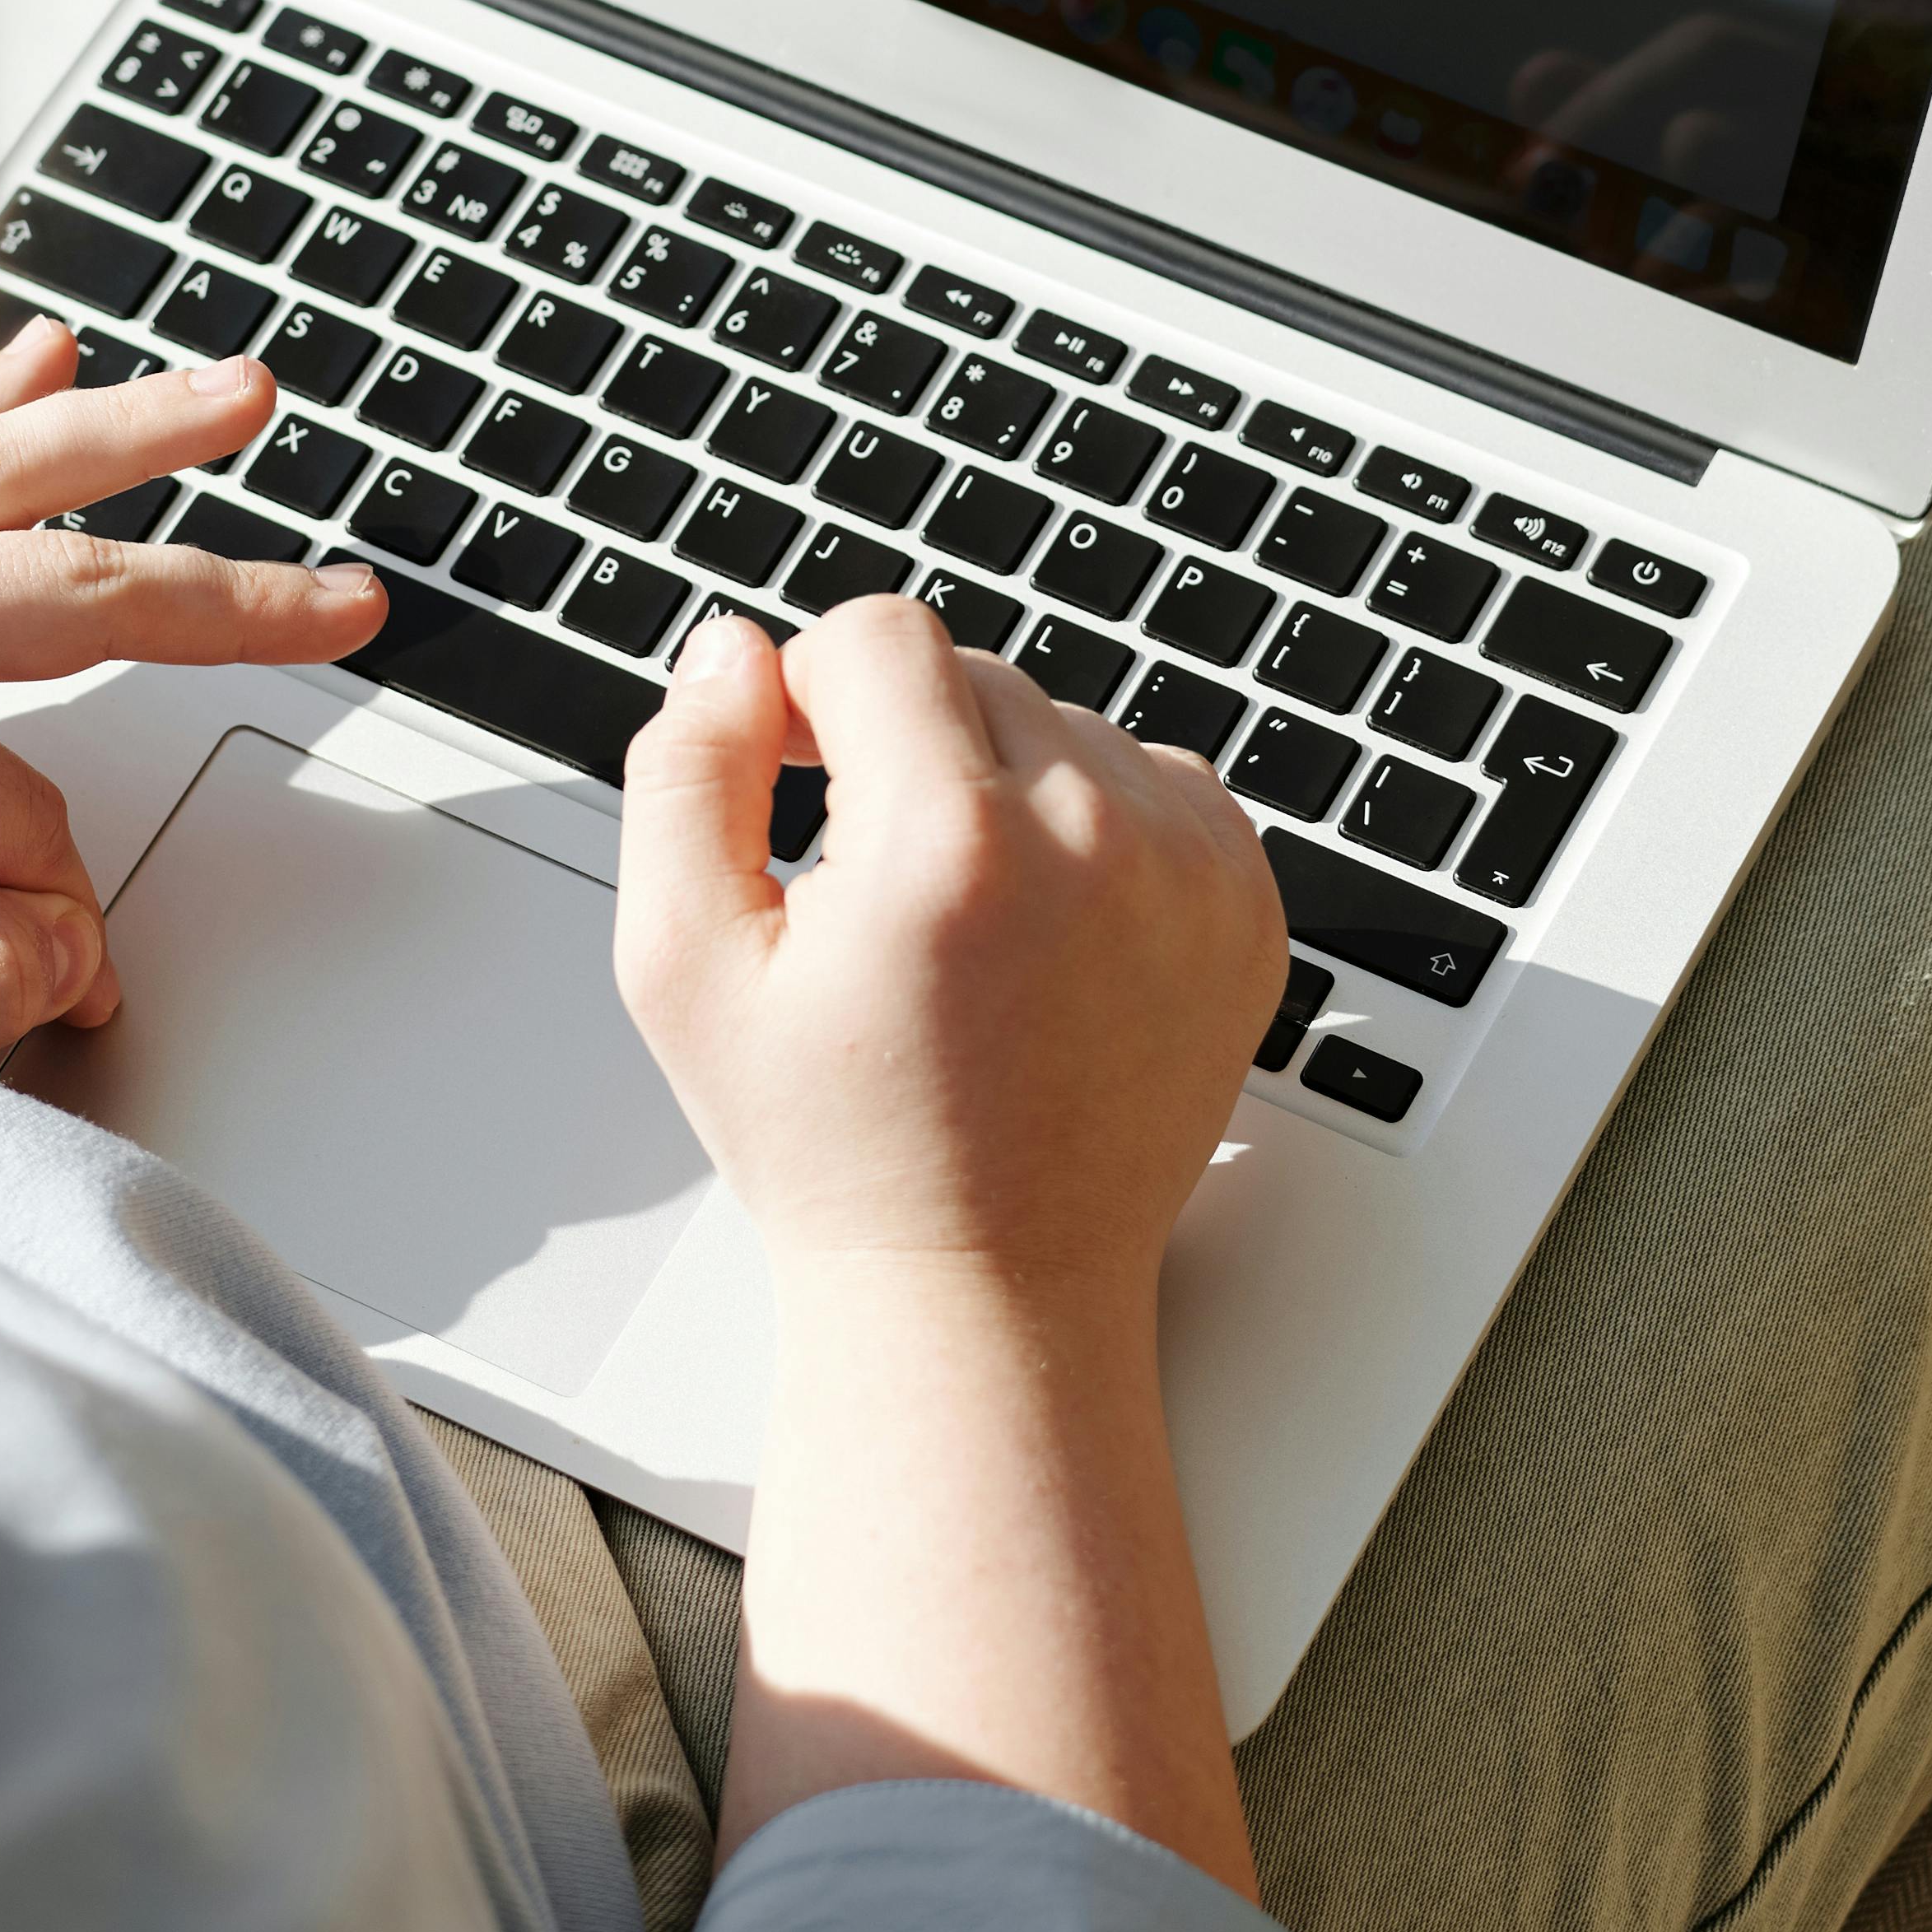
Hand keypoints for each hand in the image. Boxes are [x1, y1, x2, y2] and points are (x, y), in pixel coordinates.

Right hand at [615, 603, 1283, 1889]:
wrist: (991, 1295)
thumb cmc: (830, 1148)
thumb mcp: (684, 970)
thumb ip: (685, 776)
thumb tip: (735, 651)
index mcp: (950, 844)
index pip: (880, 636)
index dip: (813, 692)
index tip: (799, 775)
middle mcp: (1093, 839)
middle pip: (972, 672)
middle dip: (904, 746)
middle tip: (869, 885)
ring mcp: (1191, 871)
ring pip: (1063, 724)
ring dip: (1000, 784)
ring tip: (960, 926)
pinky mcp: (1247, 904)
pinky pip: (1152, 780)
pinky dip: (1093, 826)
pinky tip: (1041, 934)